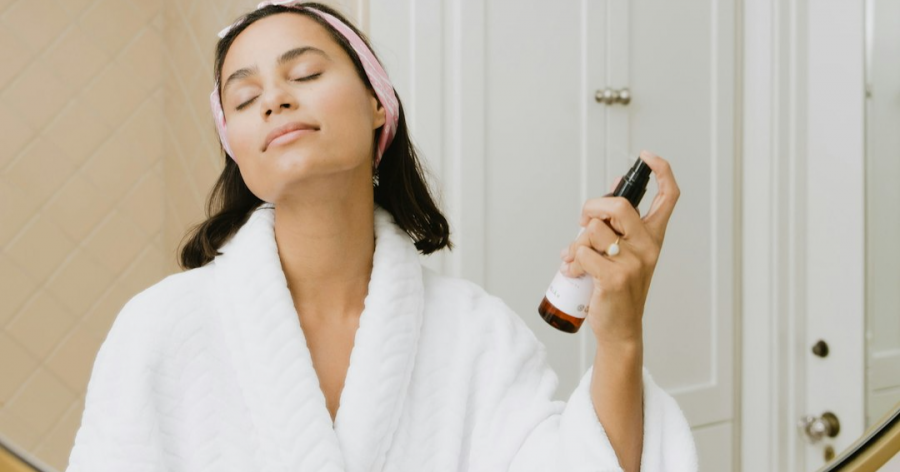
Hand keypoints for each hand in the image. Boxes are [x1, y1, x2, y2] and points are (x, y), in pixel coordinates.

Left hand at [561, 151, 680, 344]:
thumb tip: (612, 187)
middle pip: (618, 205)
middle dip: (591, 208)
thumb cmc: (618, 288)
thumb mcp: (624, 253)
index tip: (647, 156)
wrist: (620, 328)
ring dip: (577, 242)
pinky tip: (574, 271)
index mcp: (653, 237)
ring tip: (576, 258)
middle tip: (583, 223)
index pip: (669, 197)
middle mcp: (648, 246)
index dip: (661, 171)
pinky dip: (572, 260)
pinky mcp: (614, 277)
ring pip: (593, 230)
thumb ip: (617, 225)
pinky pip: (582, 252)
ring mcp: (633, 262)